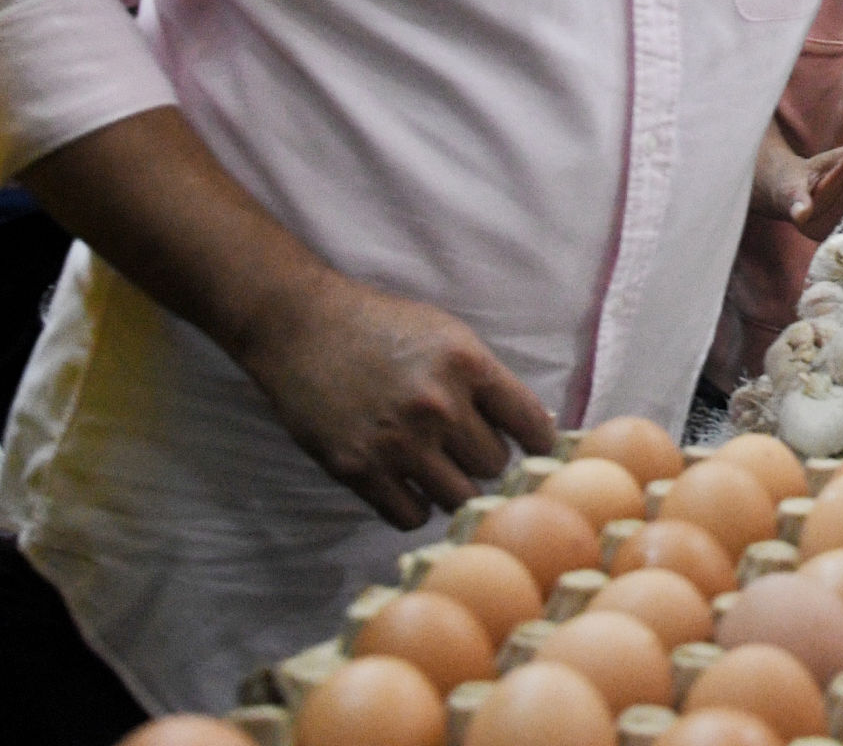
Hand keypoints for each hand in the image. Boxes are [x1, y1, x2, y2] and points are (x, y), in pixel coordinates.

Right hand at [232, 270, 556, 528]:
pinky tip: (406, 483)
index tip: (534, 450)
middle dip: (484, 459)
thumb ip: (488, 381)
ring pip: (459, 499)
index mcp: (467, 365)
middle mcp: (438, 405)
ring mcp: (398, 442)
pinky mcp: (359, 469)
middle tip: (463, 447)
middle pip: (495, 466)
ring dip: (453, 487)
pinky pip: (411, 516)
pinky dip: (414, 506)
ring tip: (437, 466)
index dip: (539, 443)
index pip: (532, 425)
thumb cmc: (382, 327)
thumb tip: (538, 429)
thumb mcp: (448, 335)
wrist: (302, 327)